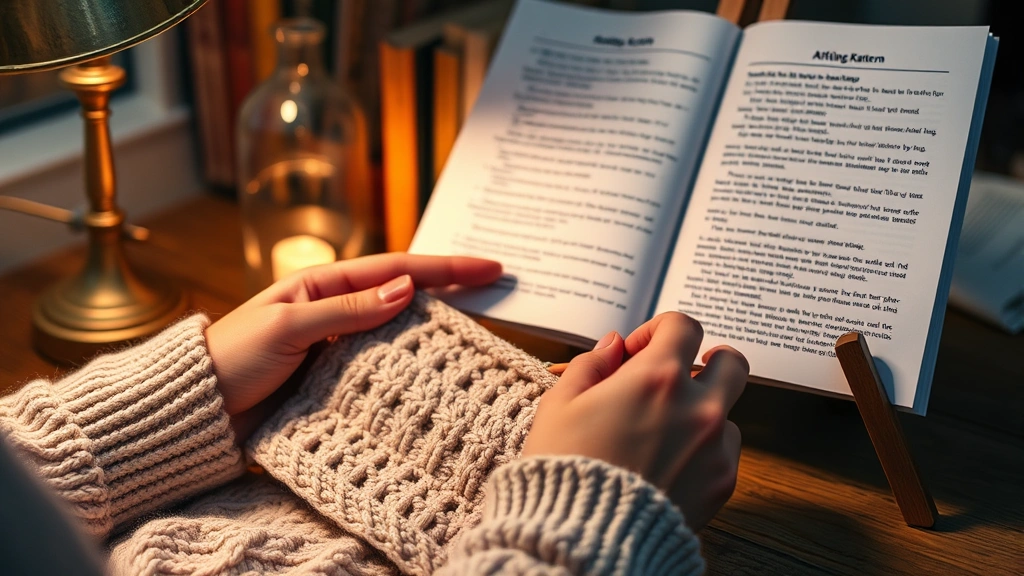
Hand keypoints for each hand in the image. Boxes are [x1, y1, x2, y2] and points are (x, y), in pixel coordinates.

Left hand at [205, 253, 501, 438]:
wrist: (197, 411)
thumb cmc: (232, 359)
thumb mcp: (288, 327)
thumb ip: (347, 311)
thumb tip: (405, 289)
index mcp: (323, 287)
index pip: (397, 270)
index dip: (446, 268)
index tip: (491, 267)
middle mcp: (336, 313)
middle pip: (406, 296)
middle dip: (452, 292)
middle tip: (499, 294)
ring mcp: (338, 348)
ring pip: (399, 335)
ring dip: (436, 332)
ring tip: (480, 334)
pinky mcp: (335, 382)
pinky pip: (382, 370)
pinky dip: (410, 368)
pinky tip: (435, 375)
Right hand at [521, 312, 747, 530]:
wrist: (587, 537)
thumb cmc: (566, 467)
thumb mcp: (559, 404)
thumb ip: (591, 364)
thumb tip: (614, 345)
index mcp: (657, 377)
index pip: (683, 326)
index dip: (657, 331)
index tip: (636, 353)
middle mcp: (697, 406)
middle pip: (730, 361)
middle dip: (706, 361)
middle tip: (679, 377)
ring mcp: (715, 445)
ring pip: (728, 411)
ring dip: (701, 412)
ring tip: (662, 435)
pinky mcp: (722, 482)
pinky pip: (725, 451)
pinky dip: (703, 451)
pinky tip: (667, 465)